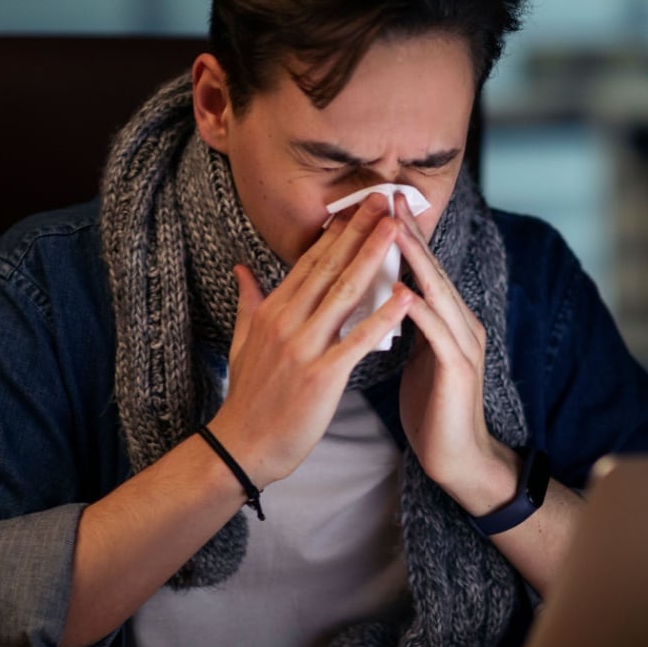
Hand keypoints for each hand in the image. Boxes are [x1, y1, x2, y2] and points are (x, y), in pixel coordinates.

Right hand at [206, 194, 413, 486]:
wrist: (242, 447)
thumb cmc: (247, 397)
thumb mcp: (241, 341)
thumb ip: (248, 300)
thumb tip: (241, 268)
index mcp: (272, 311)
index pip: (310, 261)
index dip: (337, 231)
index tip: (359, 205)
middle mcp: (287, 322)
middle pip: (329, 267)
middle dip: (360, 231)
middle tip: (384, 199)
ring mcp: (304, 348)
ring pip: (345, 294)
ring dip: (373, 259)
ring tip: (398, 231)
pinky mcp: (321, 376)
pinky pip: (357, 341)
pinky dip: (383, 318)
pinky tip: (406, 298)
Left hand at [391, 194, 519, 513]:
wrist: (455, 458)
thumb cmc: (430, 408)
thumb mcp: (414, 356)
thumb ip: (403, 323)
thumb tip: (381, 293)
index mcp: (446, 319)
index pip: (421, 268)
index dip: (400, 235)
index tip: (376, 204)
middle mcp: (460, 323)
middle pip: (432, 269)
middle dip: (408, 233)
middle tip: (387, 197)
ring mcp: (464, 344)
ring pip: (437, 293)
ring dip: (415, 261)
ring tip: (393, 231)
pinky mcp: (460, 370)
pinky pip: (439, 334)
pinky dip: (421, 312)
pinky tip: (404, 293)